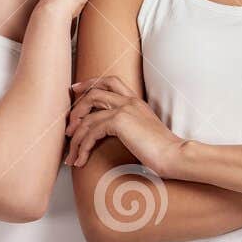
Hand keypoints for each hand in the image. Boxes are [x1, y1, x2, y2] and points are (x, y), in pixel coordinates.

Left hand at [65, 75, 184, 175]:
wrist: (174, 154)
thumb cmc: (163, 150)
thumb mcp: (144, 131)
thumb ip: (130, 126)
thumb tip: (113, 134)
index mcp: (136, 101)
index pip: (109, 81)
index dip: (90, 83)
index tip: (76, 90)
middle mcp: (129, 100)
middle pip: (94, 93)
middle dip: (76, 109)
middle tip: (68, 127)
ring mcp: (124, 109)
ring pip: (88, 116)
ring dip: (75, 136)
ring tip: (71, 153)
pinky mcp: (119, 121)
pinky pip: (91, 132)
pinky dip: (82, 147)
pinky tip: (81, 159)